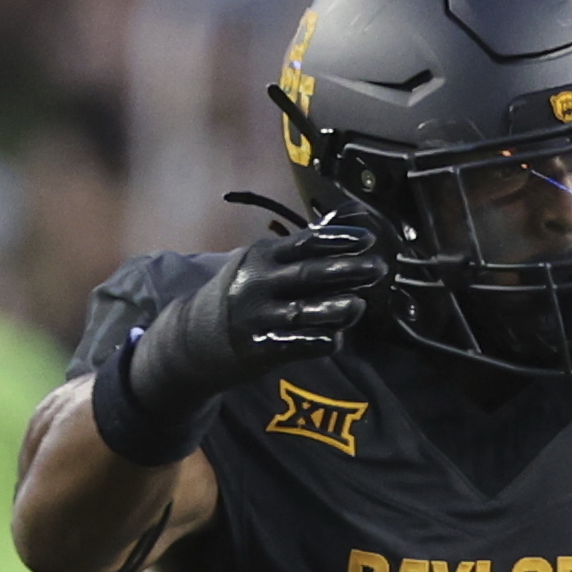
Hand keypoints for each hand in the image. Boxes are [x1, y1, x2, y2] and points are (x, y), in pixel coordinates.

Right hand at [93, 223, 391, 464]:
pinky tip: (336, 341)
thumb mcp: (261, 264)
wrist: (193, 336)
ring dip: (335, 308)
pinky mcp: (258, 348)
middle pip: (309, 274)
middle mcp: (258, 283)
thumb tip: (348, 223)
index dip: (337, 240)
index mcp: (262, 256)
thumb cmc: (244, 294)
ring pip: (303, 311)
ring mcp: (257, 316)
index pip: (305, 243)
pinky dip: (315, 342)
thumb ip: (302, 251)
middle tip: (378, 268)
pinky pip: (293, 345)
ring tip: (359, 306)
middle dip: (346, 270)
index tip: (367, 238)